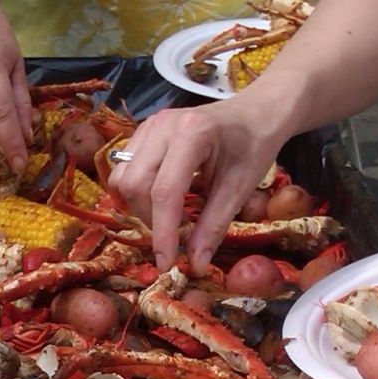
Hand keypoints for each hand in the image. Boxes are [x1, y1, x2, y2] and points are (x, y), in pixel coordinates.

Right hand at [107, 98, 283, 271]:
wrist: (255, 113)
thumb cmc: (253, 147)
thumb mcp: (240, 189)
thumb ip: (214, 226)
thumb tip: (194, 265)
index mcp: (192, 134)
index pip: (164, 192)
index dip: (163, 233)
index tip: (166, 264)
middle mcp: (162, 126)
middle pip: (134, 185)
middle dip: (149, 220)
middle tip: (175, 236)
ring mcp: (149, 126)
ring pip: (122, 178)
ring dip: (138, 208)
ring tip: (167, 217)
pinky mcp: (143, 132)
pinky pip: (123, 168)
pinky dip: (135, 193)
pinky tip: (159, 200)